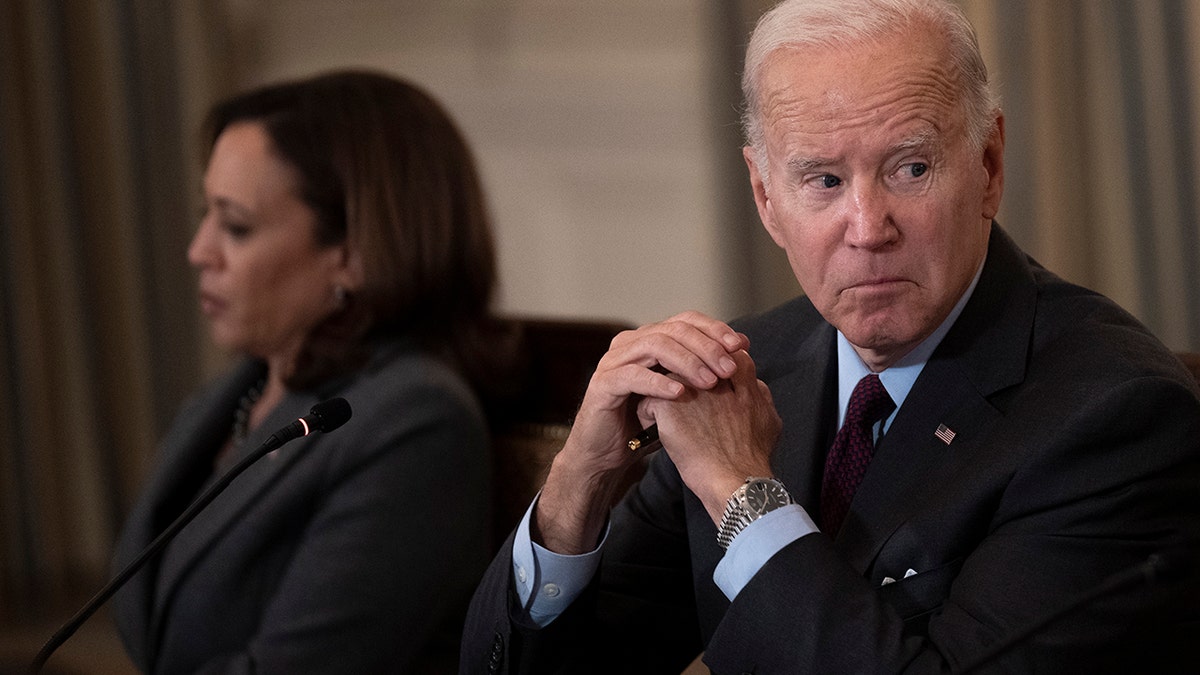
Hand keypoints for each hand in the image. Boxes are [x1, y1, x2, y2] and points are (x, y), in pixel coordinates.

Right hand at [533, 311, 748, 553]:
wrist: (606, 453)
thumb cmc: (645, 423)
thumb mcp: (679, 393)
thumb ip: (701, 372)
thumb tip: (741, 354)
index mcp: (649, 339)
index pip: (686, 321)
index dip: (715, 329)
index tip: (742, 345)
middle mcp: (630, 343)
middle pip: (673, 329)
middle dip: (706, 346)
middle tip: (729, 367)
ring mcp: (613, 361)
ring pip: (655, 346)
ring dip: (687, 362)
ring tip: (710, 381)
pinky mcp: (602, 384)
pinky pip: (633, 376)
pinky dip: (659, 382)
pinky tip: (680, 393)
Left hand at [639, 349, 780, 523]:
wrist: (735, 482)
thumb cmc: (753, 459)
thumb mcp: (770, 421)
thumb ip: (761, 397)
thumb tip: (755, 387)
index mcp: (743, 382)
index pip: (725, 354)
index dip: (712, 361)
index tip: (704, 376)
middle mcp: (718, 381)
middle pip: (692, 358)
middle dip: (682, 369)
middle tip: (674, 385)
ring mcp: (692, 391)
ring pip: (666, 373)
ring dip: (661, 386)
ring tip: (660, 405)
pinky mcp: (669, 407)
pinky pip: (649, 398)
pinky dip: (648, 411)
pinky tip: (652, 426)